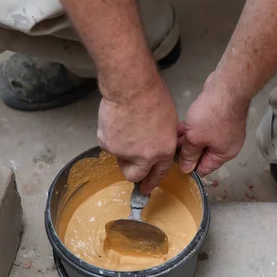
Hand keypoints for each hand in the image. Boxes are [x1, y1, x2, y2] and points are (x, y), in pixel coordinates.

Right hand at [97, 78, 177, 193]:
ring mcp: (125, 153)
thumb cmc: (152, 96)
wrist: (131, 88)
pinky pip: (108, 145)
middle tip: (128, 164)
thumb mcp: (169, 121)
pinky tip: (115, 121)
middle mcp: (145, 157)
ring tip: (124, 128)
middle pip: (135, 175)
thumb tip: (156, 144)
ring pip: (119, 158)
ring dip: (121, 150)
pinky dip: (110, 136)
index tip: (147, 188)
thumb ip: (162, 139)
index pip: (159, 172)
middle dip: (132, 172)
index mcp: (164, 151)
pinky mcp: (108, 145)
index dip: (152, 180)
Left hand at [178, 73, 247, 176]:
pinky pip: (204, 128)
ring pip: (202, 140)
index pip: (204, 169)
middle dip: (186, 152)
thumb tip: (187, 169)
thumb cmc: (212, 116)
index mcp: (224, 154)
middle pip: (203, 154)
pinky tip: (178, 128)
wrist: (226, 88)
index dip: (189, 168)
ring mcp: (224, 130)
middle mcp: (226, 144)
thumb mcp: (195, 139)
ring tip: (170, 139)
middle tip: (168, 151)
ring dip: (187, 140)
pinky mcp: (219, 117)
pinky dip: (192, 129)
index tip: (173, 166)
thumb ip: (189, 155)